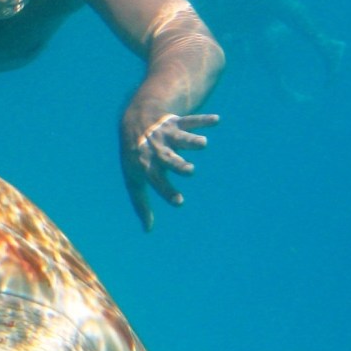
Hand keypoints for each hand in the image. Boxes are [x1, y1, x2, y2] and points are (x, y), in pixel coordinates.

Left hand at [121, 111, 218, 230]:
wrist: (134, 121)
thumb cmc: (136, 157)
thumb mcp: (134, 179)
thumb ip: (141, 204)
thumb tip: (147, 229)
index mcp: (146, 165)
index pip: (155, 180)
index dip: (166, 191)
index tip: (179, 202)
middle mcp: (156, 150)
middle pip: (167, 158)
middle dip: (178, 164)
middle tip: (189, 170)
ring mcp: (166, 135)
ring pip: (180, 138)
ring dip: (191, 140)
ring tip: (203, 143)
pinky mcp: (176, 123)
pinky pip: (190, 120)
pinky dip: (203, 120)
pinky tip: (216, 120)